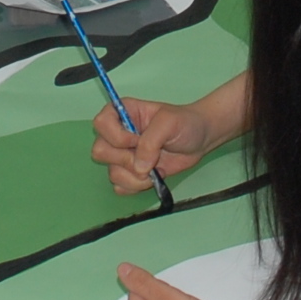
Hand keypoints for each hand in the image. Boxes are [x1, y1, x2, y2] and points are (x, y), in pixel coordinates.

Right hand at [90, 97, 219, 195]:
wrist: (200, 139)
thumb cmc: (185, 123)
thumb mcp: (169, 123)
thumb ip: (151, 142)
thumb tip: (139, 168)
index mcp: (121, 112)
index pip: (101, 124)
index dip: (118, 137)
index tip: (138, 140)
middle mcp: (117, 134)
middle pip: (100, 152)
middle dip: (126, 160)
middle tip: (150, 159)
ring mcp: (123, 155)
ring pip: (112, 173)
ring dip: (136, 177)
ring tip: (156, 169)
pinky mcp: (130, 173)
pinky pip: (120, 187)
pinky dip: (137, 186)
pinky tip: (154, 176)